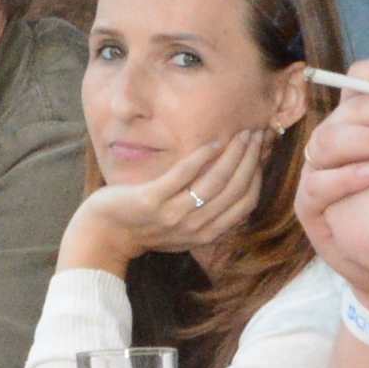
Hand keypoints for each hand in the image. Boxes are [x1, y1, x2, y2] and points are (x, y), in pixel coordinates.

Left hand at [61, 123, 268, 277]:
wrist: (106, 234)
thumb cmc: (145, 225)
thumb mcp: (183, 226)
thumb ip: (208, 211)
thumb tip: (235, 180)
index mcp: (206, 234)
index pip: (245, 203)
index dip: (258, 175)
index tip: (262, 151)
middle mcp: (194, 228)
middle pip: (235, 188)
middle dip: (251, 157)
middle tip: (258, 133)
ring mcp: (173, 215)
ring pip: (216, 180)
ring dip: (234, 152)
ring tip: (242, 133)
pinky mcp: (152, 200)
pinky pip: (184, 174)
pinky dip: (202, 155)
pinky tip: (213, 141)